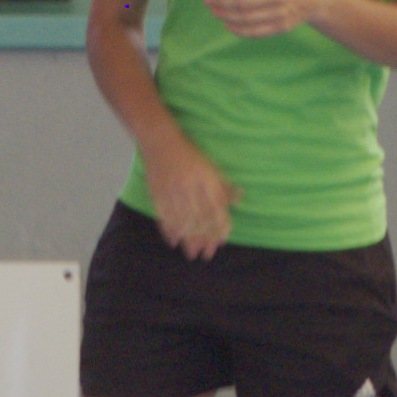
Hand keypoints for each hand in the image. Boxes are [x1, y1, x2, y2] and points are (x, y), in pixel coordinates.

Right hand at [148, 140, 238, 258]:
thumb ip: (223, 185)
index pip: (216, 208)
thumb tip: (240, 199)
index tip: (221, 241)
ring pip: (181, 221)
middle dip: (203, 239)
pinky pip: (163, 215)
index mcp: (206, 180)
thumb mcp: (211, 166)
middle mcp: (190, 187)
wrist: (160, 141)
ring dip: (187, 240)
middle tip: (205, 255)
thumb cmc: (189, 154)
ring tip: (190, 254)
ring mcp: (172, 191)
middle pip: (199, 219)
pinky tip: (173, 241)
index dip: (219, 226)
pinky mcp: (157, 193)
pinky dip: (168, 230)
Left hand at [206, 0, 322, 38]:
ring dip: (226, 16)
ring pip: (247, 19)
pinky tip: (227, 25)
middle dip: (222, 3)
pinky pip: (256, 32)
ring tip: (214, 12)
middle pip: (244, 3)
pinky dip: (239, 30)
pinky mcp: (281, 27)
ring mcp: (281, 14)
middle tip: (207, 1)